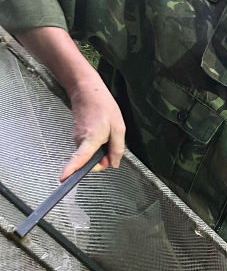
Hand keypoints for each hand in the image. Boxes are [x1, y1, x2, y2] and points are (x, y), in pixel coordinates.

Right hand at [13, 27, 124, 179]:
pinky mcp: (77, 136)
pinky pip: (88, 148)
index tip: (64, 179)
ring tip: (108, 134)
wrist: (87, 91)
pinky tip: (102, 132)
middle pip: (90, 162)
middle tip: (112, 145)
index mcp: (90, 140)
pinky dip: (96, 145)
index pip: (80, 158)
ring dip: (101, 150)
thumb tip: (113, 165)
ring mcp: (77, 139)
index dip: (72, 170)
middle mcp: (80, 141)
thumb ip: (117, 149)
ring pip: (90, 155)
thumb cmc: (104, 108)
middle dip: (103, 159)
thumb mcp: (119, 129)